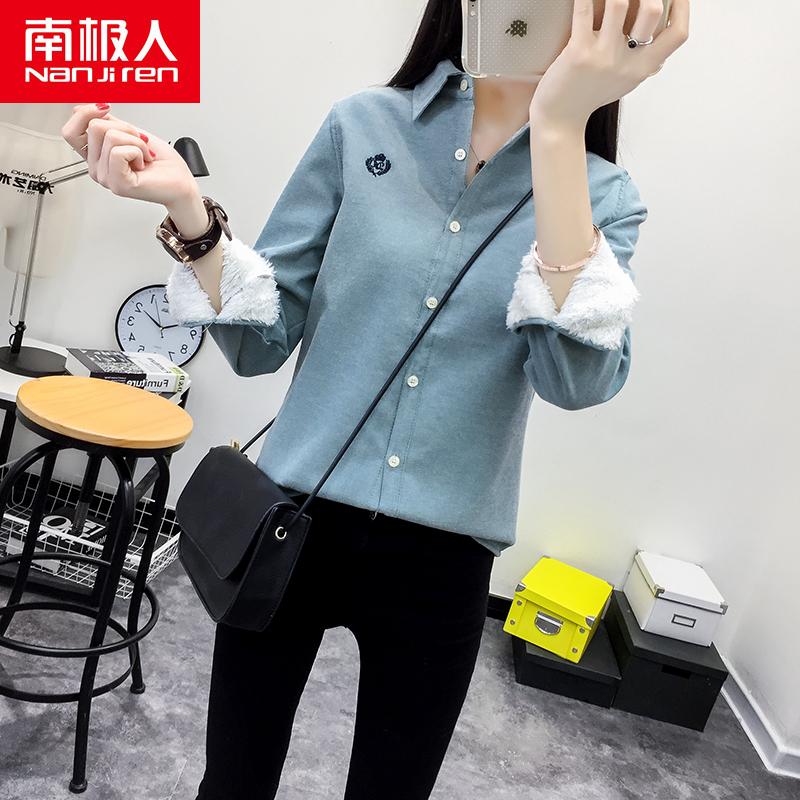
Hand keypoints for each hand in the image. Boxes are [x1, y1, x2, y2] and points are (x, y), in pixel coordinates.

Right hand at [61, 102, 200, 208]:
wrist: (182, 182)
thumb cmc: (163, 163)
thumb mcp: (131, 133)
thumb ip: (107, 123)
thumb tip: (82, 110)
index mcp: (96, 156)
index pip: (70, 132)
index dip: (85, 113)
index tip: (106, 108)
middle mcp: (97, 168)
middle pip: (94, 127)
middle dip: (124, 127)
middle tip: (139, 143)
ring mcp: (105, 178)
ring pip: (109, 136)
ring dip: (135, 140)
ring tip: (144, 155)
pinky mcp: (118, 184)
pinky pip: (119, 152)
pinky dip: (138, 151)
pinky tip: (144, 163)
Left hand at [529, 0, 688, 129]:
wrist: (560, 119)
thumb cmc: (590, 97)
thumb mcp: (625, 81)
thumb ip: (643, 58)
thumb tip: (660, 32)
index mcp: (643, 68)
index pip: (678, 34)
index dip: (683, 6)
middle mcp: (626, 62)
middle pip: (653, 11)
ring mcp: (602, 56)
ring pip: (619, 4)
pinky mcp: (577, 52)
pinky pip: (584, 11)